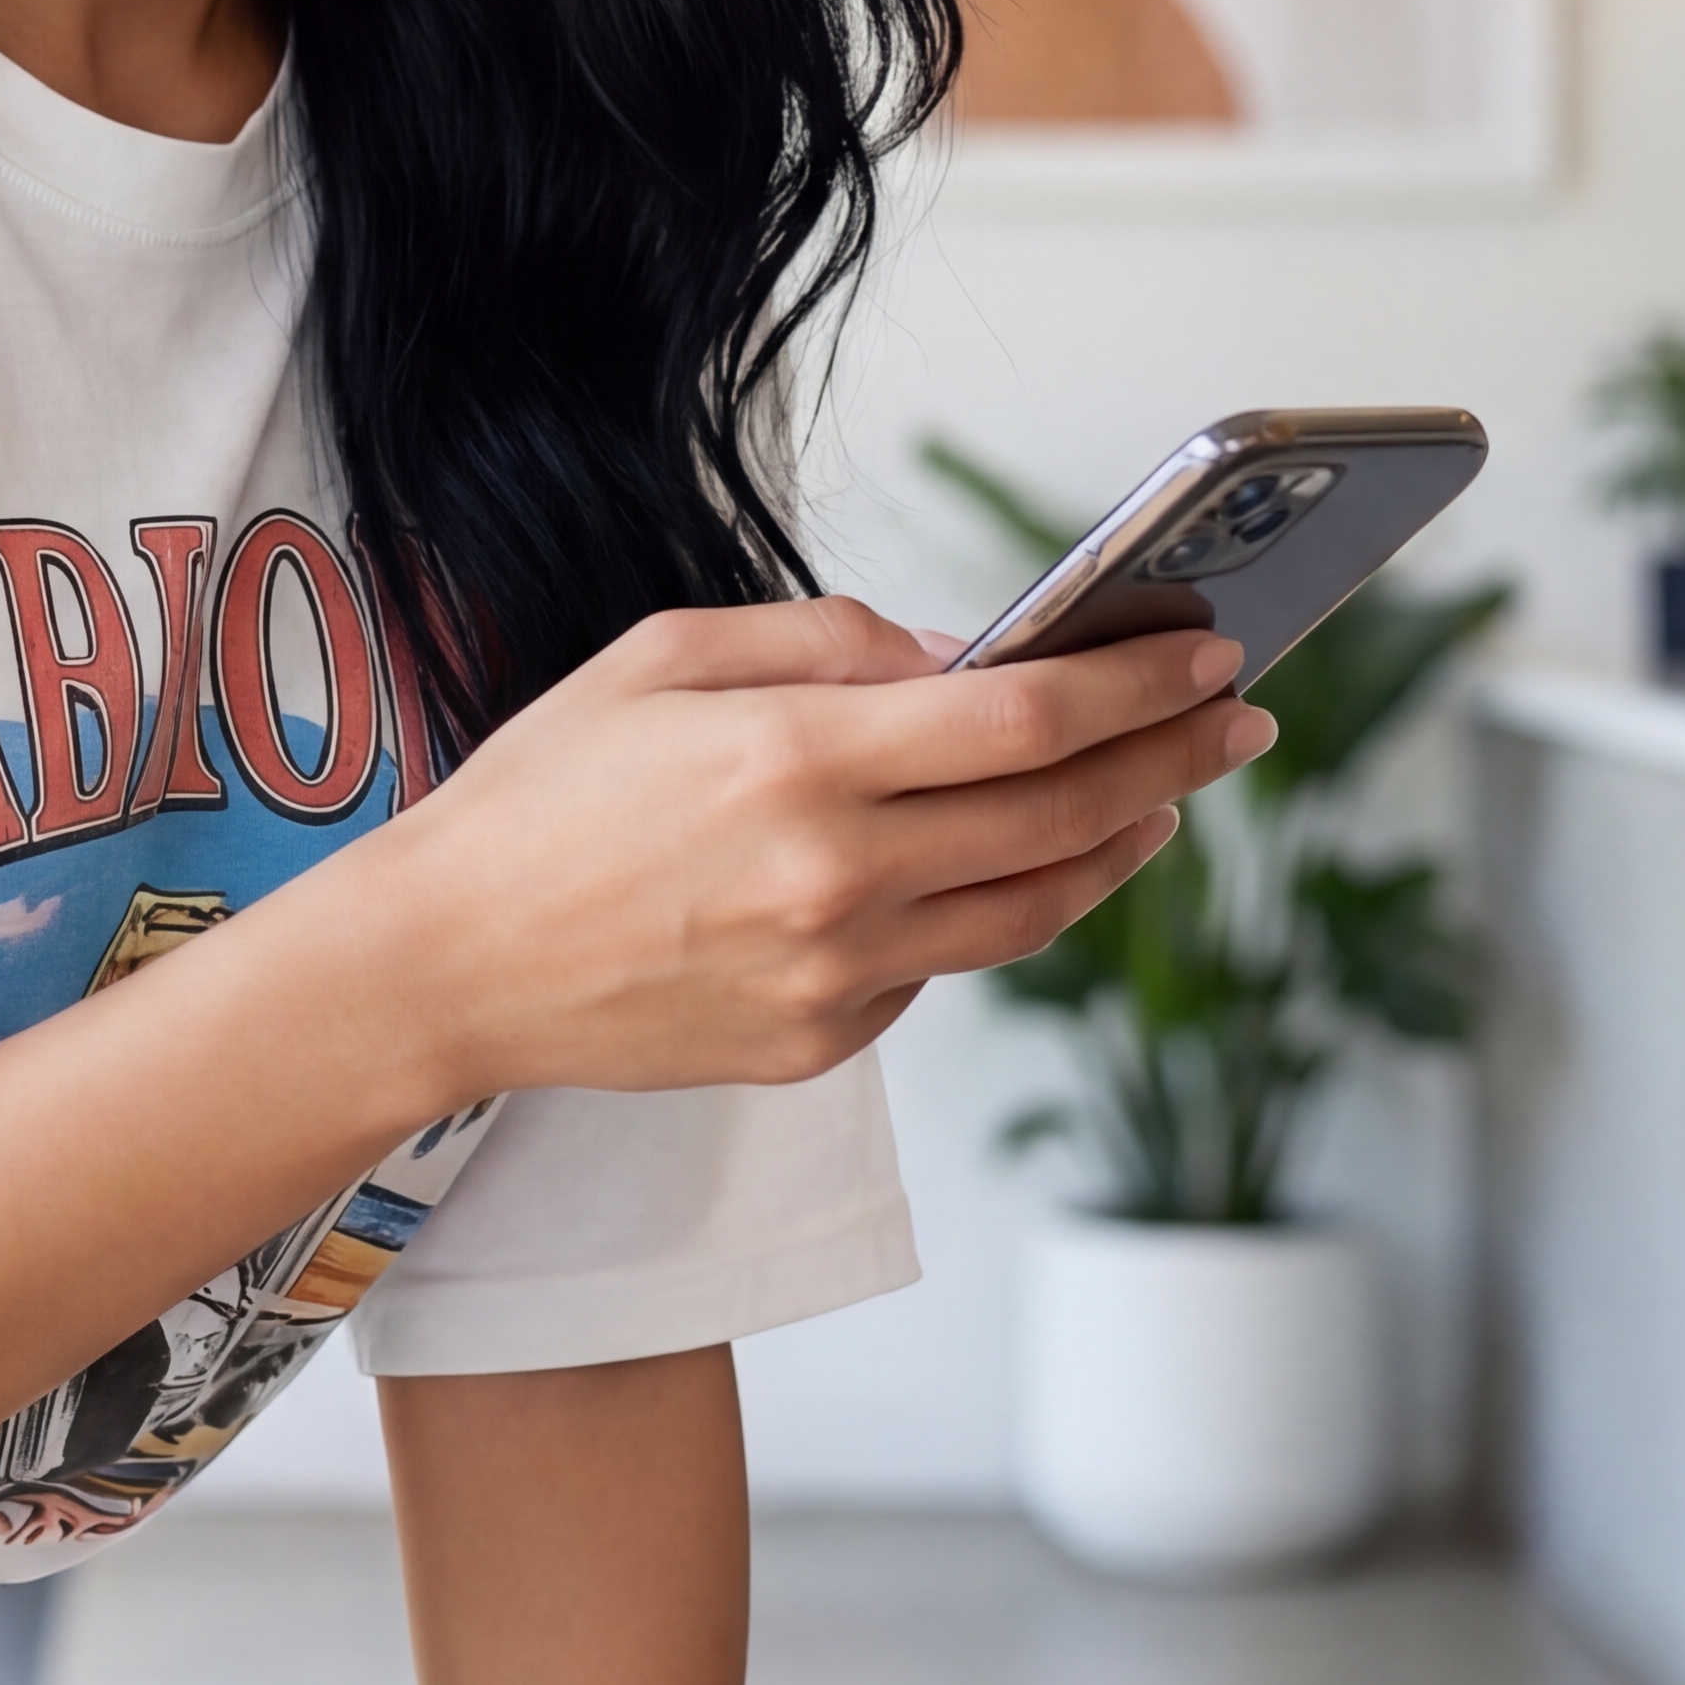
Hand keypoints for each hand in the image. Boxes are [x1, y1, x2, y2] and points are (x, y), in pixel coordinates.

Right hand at [364, 598, 1269, 1102]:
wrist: (447, 963)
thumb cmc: (539, 794)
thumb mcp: (661, 656)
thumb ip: (822, 641)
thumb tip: (956, 655)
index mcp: (795, 756)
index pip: (1028, 717)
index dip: (1139, 684)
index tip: (1210, 653)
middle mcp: (834, 873)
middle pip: (1064, 813)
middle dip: (1174, 757)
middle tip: (1238, 721)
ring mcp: (833, 974)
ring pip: (1033, 908)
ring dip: (1117, 847)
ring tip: (1159, 801)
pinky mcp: (820, 1043)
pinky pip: (941, 969)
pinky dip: (991, 911)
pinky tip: (1001, 868)